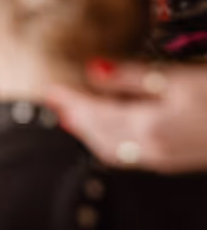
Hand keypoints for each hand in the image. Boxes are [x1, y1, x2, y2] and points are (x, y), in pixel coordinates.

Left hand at [46, 62, 206, 173]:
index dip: (72, 100)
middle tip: (54, 100)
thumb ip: (133, 76)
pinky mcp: (175, 159)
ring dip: (90, 132)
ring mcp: (164, 158)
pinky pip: (129, 154)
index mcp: (148, 127)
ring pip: (112, 148)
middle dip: (75, 117)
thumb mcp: (178, 79)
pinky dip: (109, 140)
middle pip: (99, 135)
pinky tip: (109, 128)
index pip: (95, 113)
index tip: (50, 88)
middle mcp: (151, 149)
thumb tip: (93, 69)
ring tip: (72, 114)